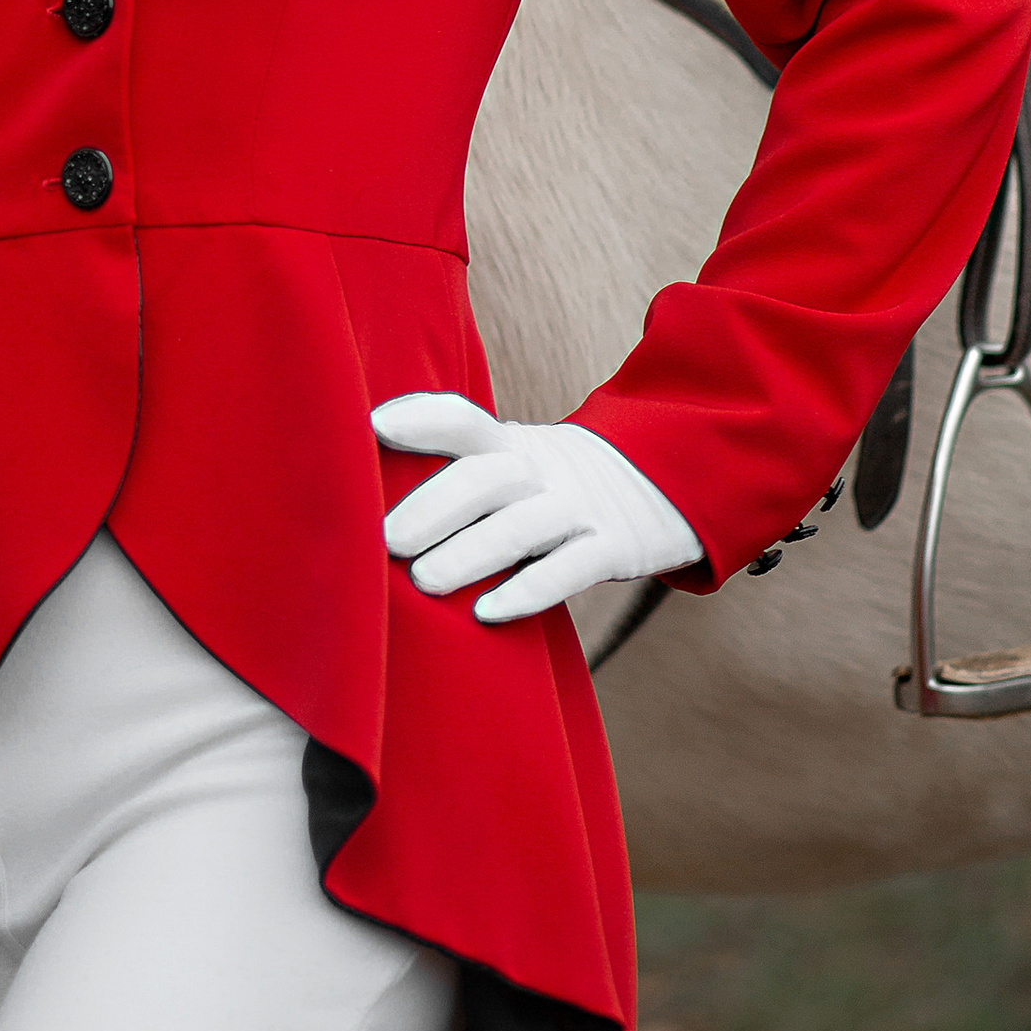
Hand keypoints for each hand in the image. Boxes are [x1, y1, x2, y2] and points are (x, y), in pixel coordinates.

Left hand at [371, 392, 702, 622]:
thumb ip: (460, 466)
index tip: (374, 426)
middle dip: (432, 507)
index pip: (464, 420)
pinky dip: (528, 590)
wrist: (663, 482)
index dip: (422, 418)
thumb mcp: (516, 458)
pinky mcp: (613, 548)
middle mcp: (542, 471)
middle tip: (385, 540)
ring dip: (469, 553)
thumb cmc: (554, 483)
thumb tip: (367, 487)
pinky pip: (570, 570)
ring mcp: (579, 508)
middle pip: (484, 478)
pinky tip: (486, 612)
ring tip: (423, 582)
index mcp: (511, 445)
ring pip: (521, 527)